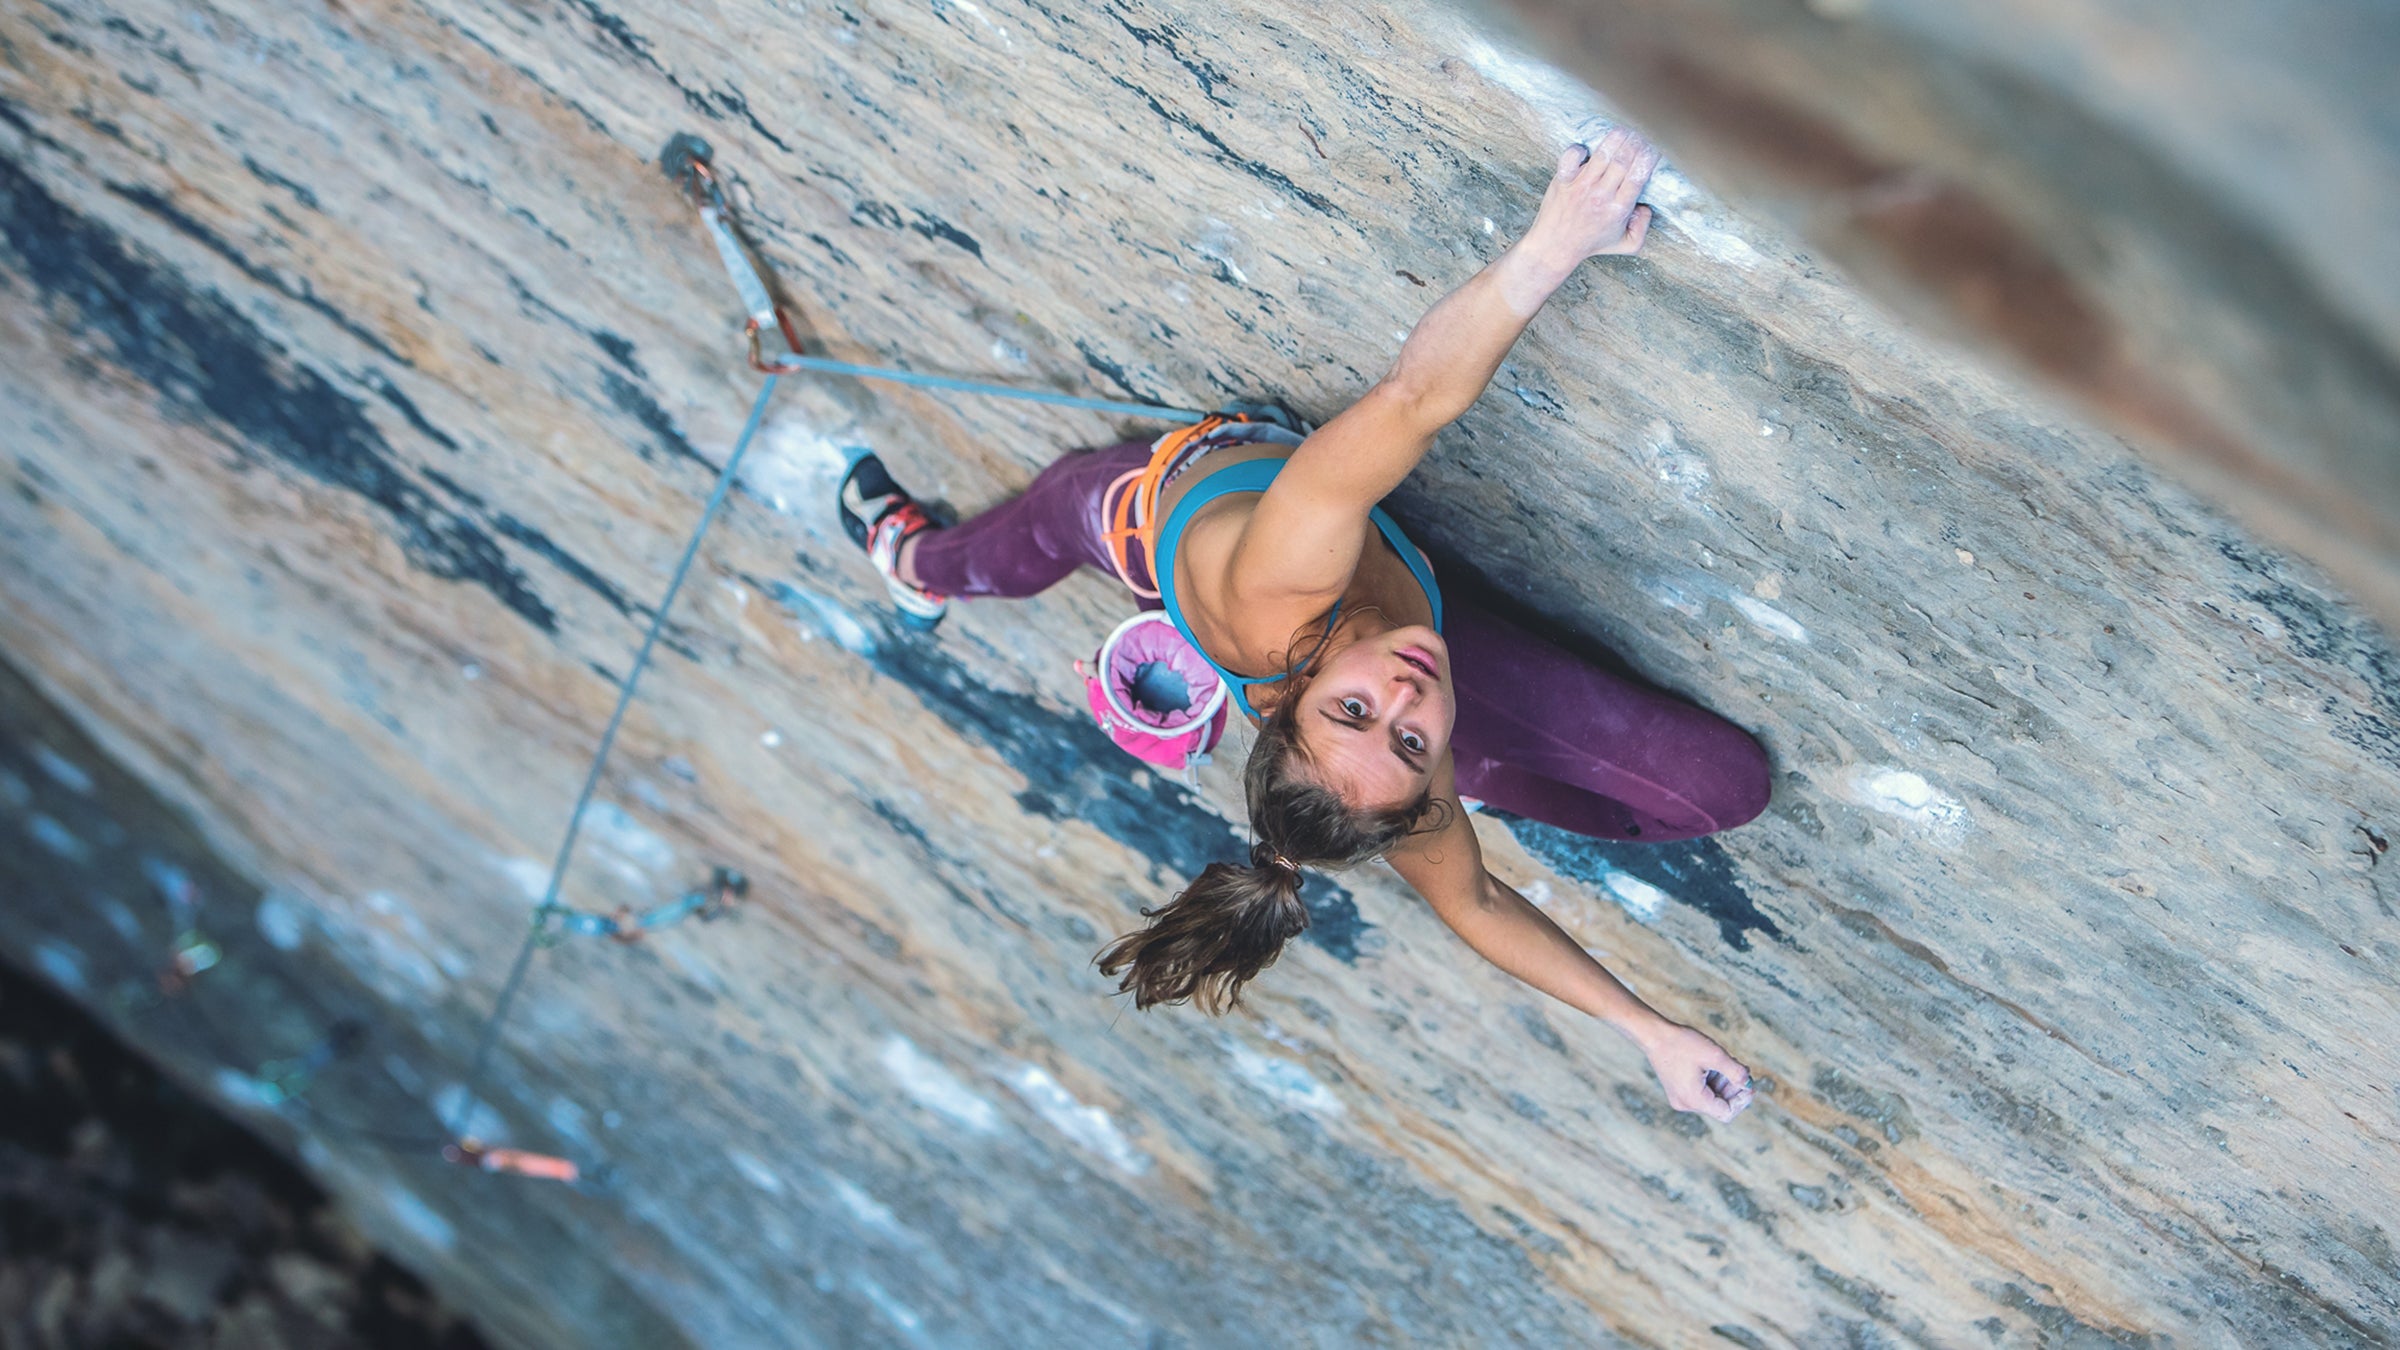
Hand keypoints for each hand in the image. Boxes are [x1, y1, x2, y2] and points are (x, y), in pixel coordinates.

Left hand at [1527, 125, 1658, 267]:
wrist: (1556, 246)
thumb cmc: (1591, 242)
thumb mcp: (1626, 244)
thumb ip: (1644, 228)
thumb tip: (1645, 206)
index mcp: (1618, 209)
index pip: (1639, 176)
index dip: (1649, 157)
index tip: (1653, 148)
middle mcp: (1601, 196)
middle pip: (1624, 160)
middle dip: (1636, 142)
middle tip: (1641, 135)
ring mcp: (1581, 187)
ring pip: (1602, 154)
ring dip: (1616, 138)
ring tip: (1624, 131)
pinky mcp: (1563, 181)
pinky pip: (1571, 157)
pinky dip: (1578, 149)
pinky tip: (1587, 148)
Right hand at [1641, 1022, 1754, 1123]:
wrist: (1654, 1035)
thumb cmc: (1683, 1043)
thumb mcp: (1715, 1056)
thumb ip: (1736, 1072)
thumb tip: (1748, 1084)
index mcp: (1694, 1099)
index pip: (1726, 1112)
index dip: (1742, 1100)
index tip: (1750, 1085)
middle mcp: (1685, 1104)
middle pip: (1719, 1106)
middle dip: (1733, 1089)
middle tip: (1742, 1070)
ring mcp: (1680, 1099)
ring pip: (1711, 1098)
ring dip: (1723, 1083)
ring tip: (1728, 1063)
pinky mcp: (1677, 1091)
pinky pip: (1701, 1093)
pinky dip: (1711, 1081)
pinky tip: (1714, 1065)